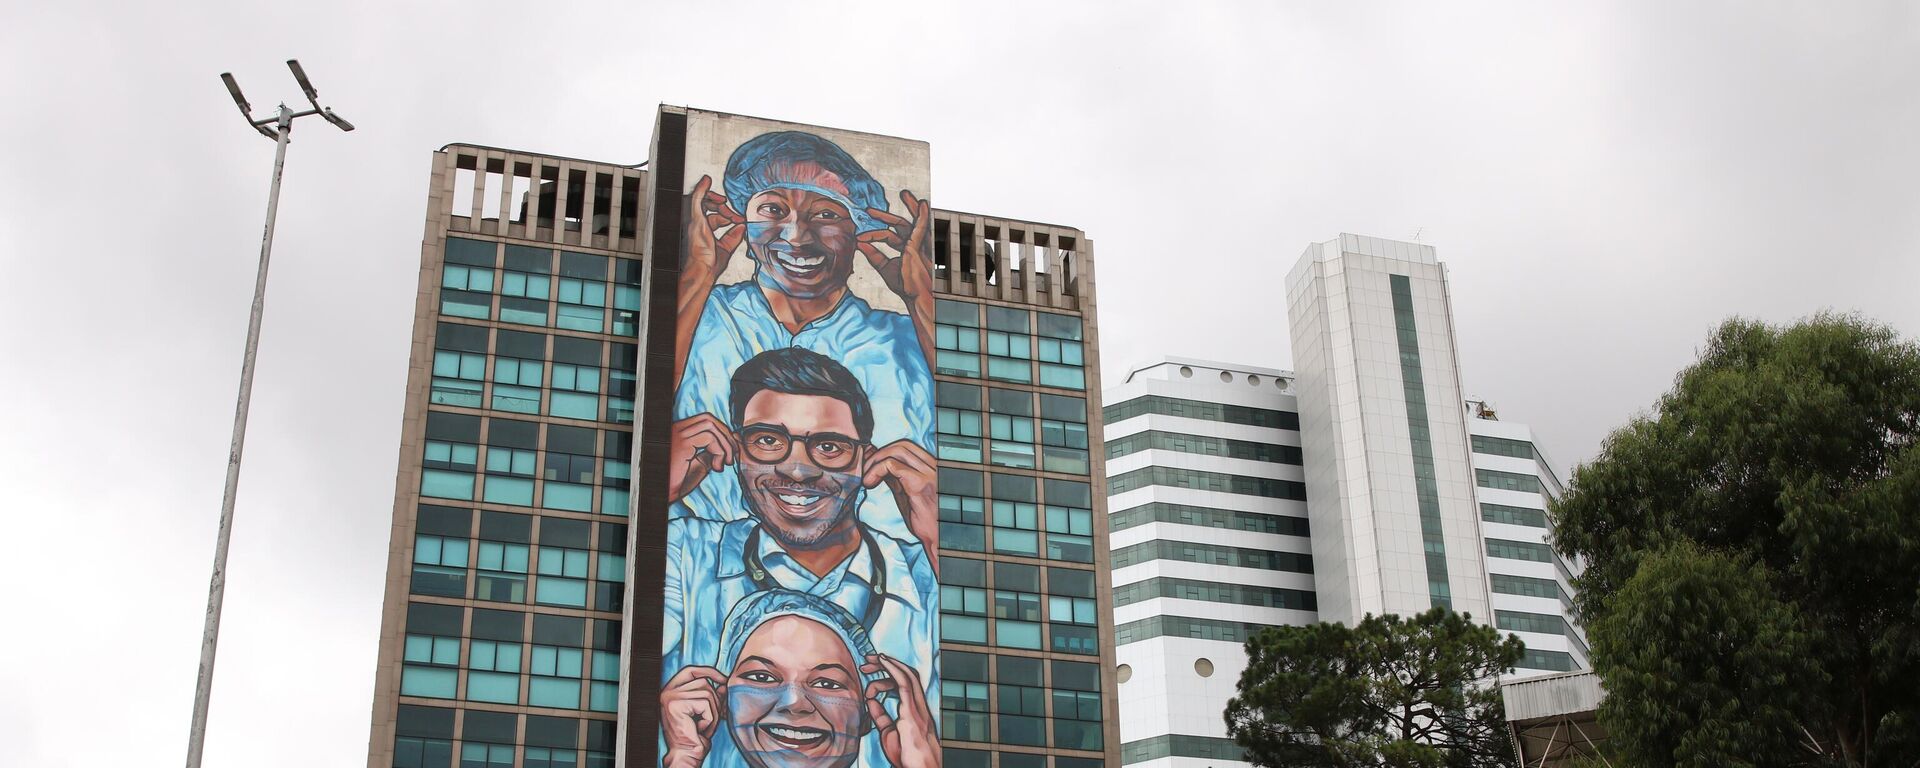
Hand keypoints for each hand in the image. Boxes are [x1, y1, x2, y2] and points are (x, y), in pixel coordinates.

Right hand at [661, 666, 726, 767]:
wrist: (686, 755)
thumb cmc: (695, 735)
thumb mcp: (705, 711)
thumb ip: (712, 695)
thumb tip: (723, 683)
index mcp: (670, 691)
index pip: (690, 671)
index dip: (708, 671)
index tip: (722, 679)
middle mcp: (667, 692)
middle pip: (704, 682)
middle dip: (715, 701)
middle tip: (709, 720)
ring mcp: (670, 697)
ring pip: (707, 693)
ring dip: (713, 712)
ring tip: (703, 726)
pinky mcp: (676, 705)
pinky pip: (706, 704)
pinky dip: (710, 718)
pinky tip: (700, 729)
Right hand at [668, 414, 736, 502]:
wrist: (664, 494)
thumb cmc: (678, 481)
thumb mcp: (699, 462)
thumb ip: (711, 450)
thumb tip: (729, 442)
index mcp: (680, 431)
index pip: (706, 419)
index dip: (722, 431)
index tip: (729, 451)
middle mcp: (677, 429)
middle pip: (709, 419)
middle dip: (726, 436)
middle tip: (731, 457)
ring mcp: (679, 434)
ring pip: (711, 426)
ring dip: (725, 445)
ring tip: (724, 463)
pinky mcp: (682, 444)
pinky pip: (709, 438)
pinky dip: (719, 452)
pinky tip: (716, 467)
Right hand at [683, 175, 743, 277]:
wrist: (703, 271)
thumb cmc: (710, 265)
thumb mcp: (727, 247)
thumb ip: (734, 236)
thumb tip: (742, 227)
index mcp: (703, 232)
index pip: (715, 217)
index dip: (728, 216)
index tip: (738, 220)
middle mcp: (697, 225)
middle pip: (708, 208)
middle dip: (723, 208)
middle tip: (735, 216)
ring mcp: (695, 222)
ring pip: (704, 202)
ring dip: (717, 201)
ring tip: (725, 203)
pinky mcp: (696, 220)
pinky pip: (696, 199)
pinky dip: (701, 189)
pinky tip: (706, 180)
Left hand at [859, 190, 933, 304]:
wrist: (916, 296)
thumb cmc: (906, 286)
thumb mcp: (884, 268)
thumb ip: (874, 255)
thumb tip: (860, 244)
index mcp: (905, 251)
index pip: (890, 236)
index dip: (873, 235)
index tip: (859, 238)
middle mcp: (912, 246)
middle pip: (900, 225)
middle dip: (886, 216)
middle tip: (870, 210)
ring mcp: (917, 245)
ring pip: (910, 222)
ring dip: (909, 207)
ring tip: (904, 193)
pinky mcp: (919, 245)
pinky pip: (920, 227)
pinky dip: (922, 215)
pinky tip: (922, 204)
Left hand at [861, 439, 939, 569]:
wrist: (939, 538)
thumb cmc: (926, 520)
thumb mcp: (910, 493)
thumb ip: (899, 478)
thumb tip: (879, 467)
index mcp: (934, 467)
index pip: (908, 446)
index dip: (886, 452)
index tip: (872, 467)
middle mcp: (934, 466)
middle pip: (902, 444)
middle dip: (880, 454)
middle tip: (867, 471)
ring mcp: (929, 473)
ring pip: (896, 451)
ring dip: (875, 461)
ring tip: (867, 478)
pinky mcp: (920, 484)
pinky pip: (892, 465)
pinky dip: (876, 471)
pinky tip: (869, 483)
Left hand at [863, 654, 939, 767]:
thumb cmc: (908, 755)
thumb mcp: (888, 732)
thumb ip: (880, 716)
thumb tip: (870, 701)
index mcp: (915, 710)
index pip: (904, 683)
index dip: (888, 673)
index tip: (870, 671)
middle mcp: (919, 705)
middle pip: (907, 675)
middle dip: (888, 664)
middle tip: (868, 661)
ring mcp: (917, 707)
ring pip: (907, 675)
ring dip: (889, 663)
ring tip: (871, 660)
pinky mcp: (912, 712)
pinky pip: (904, 684)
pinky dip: (893, 669)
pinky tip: (882, 661)